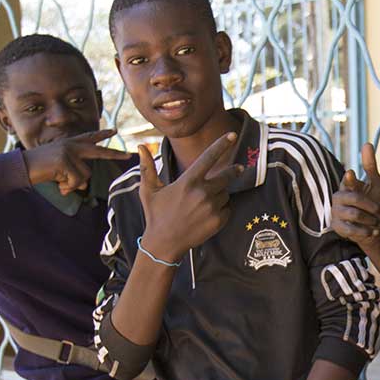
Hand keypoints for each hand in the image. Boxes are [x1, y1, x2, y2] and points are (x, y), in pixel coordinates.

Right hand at [22, 128, 124, 194]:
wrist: (22, 166)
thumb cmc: (40, 168)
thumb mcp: (59, 167)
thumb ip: (73, 171)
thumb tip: (83, 183)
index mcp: (69, 143)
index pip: (89, 137)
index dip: (102, 135)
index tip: (114, 131)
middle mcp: (71, 145)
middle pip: (98, 152)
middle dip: (114, 155)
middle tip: (127, 156)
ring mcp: (68, 152)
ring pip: (85, 176)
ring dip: (72, 184)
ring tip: (59, 181)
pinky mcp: (65, 161)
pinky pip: (75, 181)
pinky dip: (67, 187)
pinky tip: (57, 184)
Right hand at [137, 133, 243, 259]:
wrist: (164, 244)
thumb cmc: (155, 215)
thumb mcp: (148, 190)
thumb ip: (147, 167)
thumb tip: (140, 146)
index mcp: (188, 182)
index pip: (208, 157)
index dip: (221, 145)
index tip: (232, 136)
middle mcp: (202, 193)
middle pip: (226, 175)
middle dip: (233, 171)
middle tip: (238, 168)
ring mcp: (211, 207)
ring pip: (226, 193)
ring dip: (221, 194)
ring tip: (205, 202)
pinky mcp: (218, 221)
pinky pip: (227, 208)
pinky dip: (222, 209)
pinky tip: (207, 215)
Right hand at [331, 142, 379, 247]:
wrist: (373, 227)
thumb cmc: (374, 202)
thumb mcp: (376, 183)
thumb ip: (370, 165)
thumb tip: (367, 143)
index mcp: (347, 184)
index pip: (348, 180)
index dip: (350, 178)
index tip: (352, 173)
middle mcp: (338, 197)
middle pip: (355, 199)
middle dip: (373, 207)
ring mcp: (336, 212)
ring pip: (355, 215)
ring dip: (371, 220)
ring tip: (377, 222)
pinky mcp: (336, 226)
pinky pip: (351, 229)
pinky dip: (365, 231)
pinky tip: (372, 230)